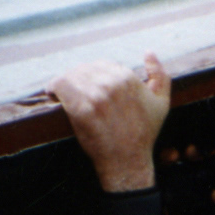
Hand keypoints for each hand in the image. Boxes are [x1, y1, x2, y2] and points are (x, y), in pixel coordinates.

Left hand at [47, 53, 170, 192]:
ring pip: (72, 75)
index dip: (96, 76)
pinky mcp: (81, 109)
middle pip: (86, 69)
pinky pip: (60, 85)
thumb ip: (160, 76)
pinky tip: (53, 94)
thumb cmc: (144, 133)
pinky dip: (53, 88)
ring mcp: (96, 96)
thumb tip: (149, 52)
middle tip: (75, 92)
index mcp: (128, 78)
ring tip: (62, 93)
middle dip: (80, 79)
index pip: (103, 65)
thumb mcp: (162, 103)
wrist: (128, 161)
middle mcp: (112, 84)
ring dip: (66, 83)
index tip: (90, 88)